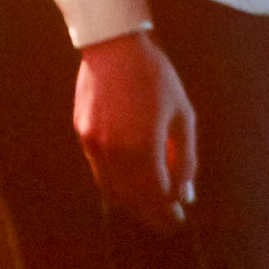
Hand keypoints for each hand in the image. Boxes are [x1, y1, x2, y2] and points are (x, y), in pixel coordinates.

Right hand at [74, 30, 196, 234]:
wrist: (114, 46)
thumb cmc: (156, 76)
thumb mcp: (182, 112)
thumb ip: (185, 155)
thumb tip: (185, 193)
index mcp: (144, 147)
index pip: (156, 195)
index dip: (168, 210)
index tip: (178, 218)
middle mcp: (115, 154)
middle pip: (133, 199)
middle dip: (152, 213)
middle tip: (167, 222)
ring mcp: (94, 147)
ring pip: (113, 191)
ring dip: (132, 204)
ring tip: (150, 207)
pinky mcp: (82, 137)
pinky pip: (100, 173)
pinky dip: (115, 185)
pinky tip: (128, 184)